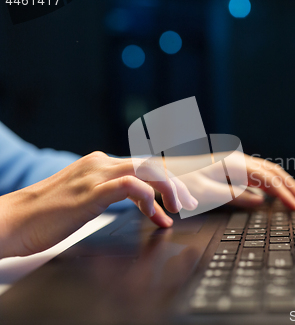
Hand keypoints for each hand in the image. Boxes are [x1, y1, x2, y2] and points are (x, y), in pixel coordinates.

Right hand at [0, 151, 196, 257]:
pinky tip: (154, 213)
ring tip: (178, 209)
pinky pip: (131, 185)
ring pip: (147, 169)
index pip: (143, 164)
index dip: (166, 180)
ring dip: (169, 189)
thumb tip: (142, 205)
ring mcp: (96, 174)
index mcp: (99, 163)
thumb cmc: (46, 215)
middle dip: (175, 183)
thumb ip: (112, 194)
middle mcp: (100, 163)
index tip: (179, 199)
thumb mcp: (86, 199)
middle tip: (188, 204)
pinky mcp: (92, 191)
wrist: (14, 220)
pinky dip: (150, 197)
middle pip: (151, 164)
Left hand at [168, 153, 294, 209]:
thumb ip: (236, 197)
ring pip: (267, 171)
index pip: (268, 179)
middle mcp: (237, 160)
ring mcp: (234, 162)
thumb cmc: (181, 183)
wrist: (161, 171)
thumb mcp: (208, 194)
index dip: (285, 194)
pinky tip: (274, 192)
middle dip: (291, 188)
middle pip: (272, 172)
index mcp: (235, 164)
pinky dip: (271, 183)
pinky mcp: (229, 168)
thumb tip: (260, 202)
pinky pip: (257, 173)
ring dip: (283, 184)